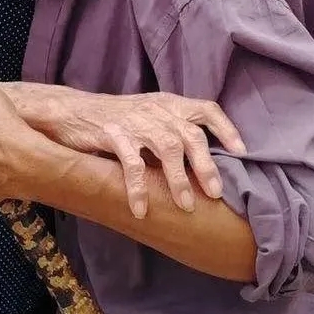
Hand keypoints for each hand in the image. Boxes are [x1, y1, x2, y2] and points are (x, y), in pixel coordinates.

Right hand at [21, 87, 246, 218]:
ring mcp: (135, 121)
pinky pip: (131, 162)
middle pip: (190, 133)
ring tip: (185, 205)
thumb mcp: (149, 116)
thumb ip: (173, 130)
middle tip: (214, 193)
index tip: (241, 151)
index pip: (205, 108)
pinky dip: (138, 187)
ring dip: (178, 178)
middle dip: (205, 164)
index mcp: (168, 104)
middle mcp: (156, 109)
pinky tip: (141, 209)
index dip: (225, 128)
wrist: (72, 110)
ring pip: (166, 146)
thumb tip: (203, 163)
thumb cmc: (116, 119)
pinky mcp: (113, 133)